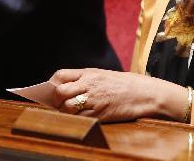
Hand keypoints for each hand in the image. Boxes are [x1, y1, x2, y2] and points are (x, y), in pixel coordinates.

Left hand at [49, 68, 187, 122]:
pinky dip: (76, 119)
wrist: (143, 93)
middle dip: (55, 99)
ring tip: (68, 112)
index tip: (50, 89)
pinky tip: (79, 118)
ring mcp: (94, 100)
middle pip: (60, 92)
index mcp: (88, 73)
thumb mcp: (101, 75)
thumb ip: (83, 80)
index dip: (52, 83)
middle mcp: (89, 85)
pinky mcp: (100, 114)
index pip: (61, 75)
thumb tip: (61, 90)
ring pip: (67, 107)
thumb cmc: (121, 84)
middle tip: (56, 104)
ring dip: (64, 111)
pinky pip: (80, 118)